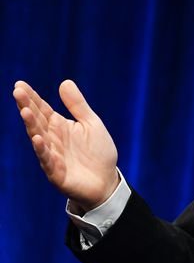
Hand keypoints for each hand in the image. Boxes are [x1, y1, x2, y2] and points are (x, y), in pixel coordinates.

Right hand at [13, 80, 118, 210]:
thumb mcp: (91, 123)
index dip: (32, 97)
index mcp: (59, 126)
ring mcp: (52, 155)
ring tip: (25, 111)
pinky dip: (42, 150)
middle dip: (27, 106)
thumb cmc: (97, 152)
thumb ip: (78, 105)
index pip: (42, 109)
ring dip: (31, 125)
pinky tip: (38, 139)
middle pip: (37, 120)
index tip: (20, 84)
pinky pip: (47, 160)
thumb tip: (64, 82)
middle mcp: (52, 139)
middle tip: (17, 91)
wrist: (106, 181)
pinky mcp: (56, 173)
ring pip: (38, 138)